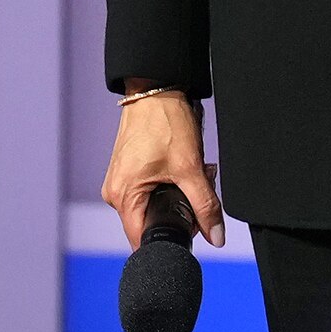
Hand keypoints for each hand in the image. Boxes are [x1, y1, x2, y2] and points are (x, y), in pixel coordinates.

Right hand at [103, 90, 218, 250]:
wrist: (155, 90)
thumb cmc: (164, 122)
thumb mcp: (190, 168)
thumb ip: (205, 206)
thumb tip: (215, 236)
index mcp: (123, 196)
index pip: (141, 239)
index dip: (167, 240)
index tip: (188, 231)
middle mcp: (114, 193)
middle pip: (148, 224)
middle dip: (176, 215)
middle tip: (194, 191)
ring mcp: (119, 181)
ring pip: (150, 207)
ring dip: (173, 198)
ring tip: (188, 175)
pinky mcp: (126, 172)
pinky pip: (146, 192)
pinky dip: (166, 186)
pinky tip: (178, 170)